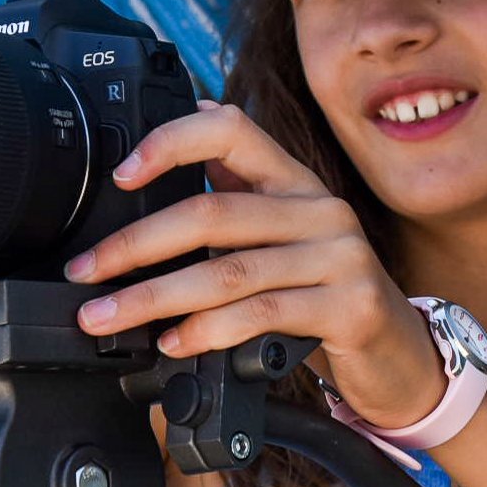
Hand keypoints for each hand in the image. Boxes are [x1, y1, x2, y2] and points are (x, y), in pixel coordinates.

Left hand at [63, 101, 445, 426]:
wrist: (399, 356)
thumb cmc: (326, 299)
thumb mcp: (283, 241)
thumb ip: (238, 199)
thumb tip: (174, 139)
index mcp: (296, 183)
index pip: (233, 129)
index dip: (171, 142)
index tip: (121, 175)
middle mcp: (322, 209)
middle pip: (214, 211)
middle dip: (135, 244)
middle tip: (87, 272)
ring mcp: (341, 257)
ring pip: (229, 271)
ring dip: (155, 297)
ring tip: (108, 317)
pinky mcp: (351, 306)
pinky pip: (262, 314)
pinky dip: (207, 330)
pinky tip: (175, 341)